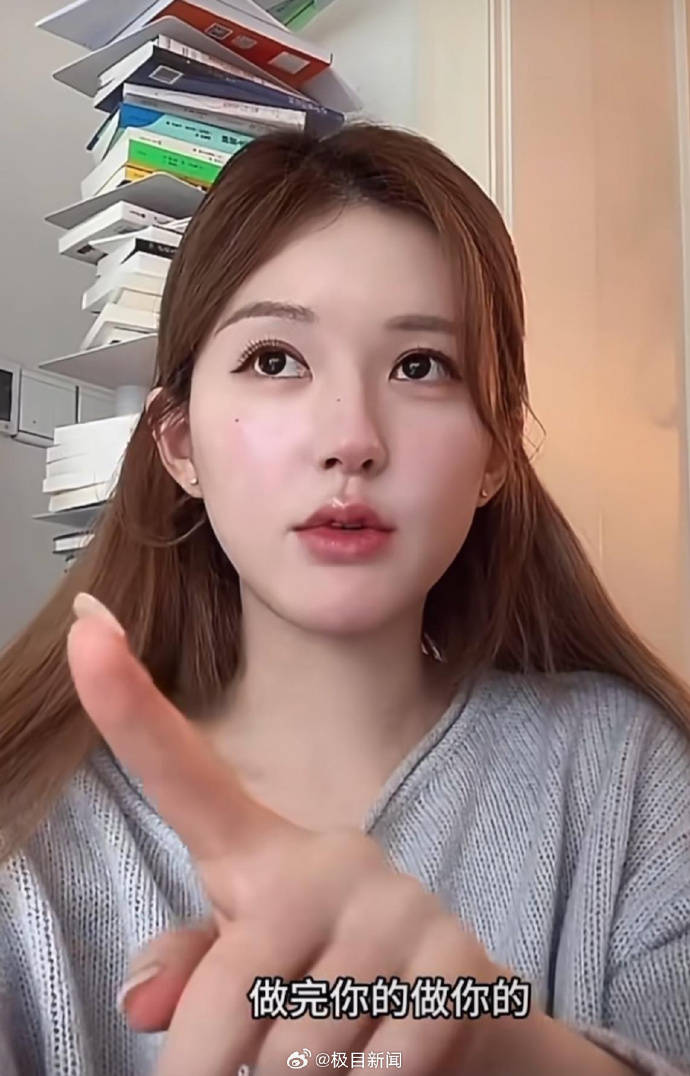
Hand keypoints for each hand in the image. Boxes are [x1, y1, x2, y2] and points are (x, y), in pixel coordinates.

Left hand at [67, 595, 507, 1075]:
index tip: (88, 625)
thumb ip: (195, 971)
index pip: (184, 773)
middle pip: (226, 992)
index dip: (127, 703)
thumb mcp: (254, 974)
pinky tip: (395, 1057)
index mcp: (264, 855)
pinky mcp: (459, 959)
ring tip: (348, 1046)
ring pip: (297, 1051)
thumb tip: (140, 1001)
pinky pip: (375, 1073)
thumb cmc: (331, 990)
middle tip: (268, 1064)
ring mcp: (400, 903)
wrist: (464, 1021)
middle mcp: (333, 858)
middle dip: (223, 1066)